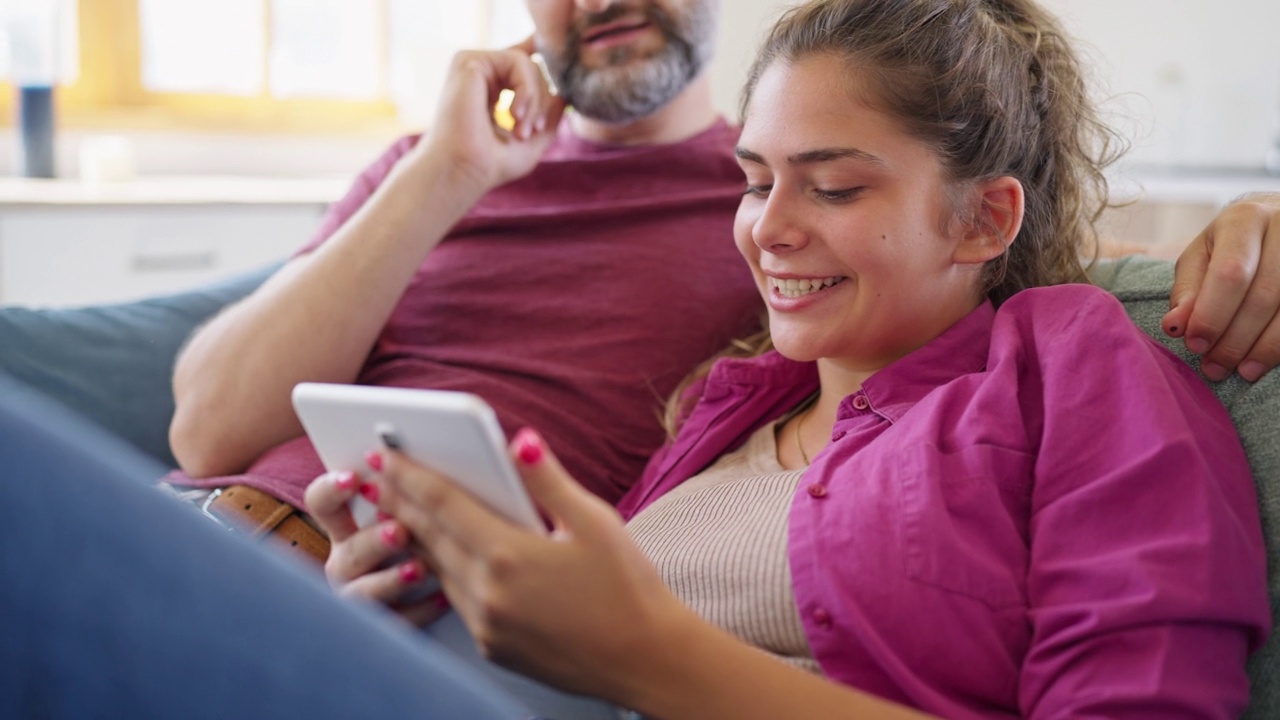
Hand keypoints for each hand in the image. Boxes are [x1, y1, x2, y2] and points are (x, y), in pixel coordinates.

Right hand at [303, 470, 447, 626]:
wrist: (455, 590)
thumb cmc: (430, 534)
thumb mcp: (422, 509)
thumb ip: (418, 490)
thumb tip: (445, 465)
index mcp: (348, 527)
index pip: (322, 502)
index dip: (331, 490)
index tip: (353, 478)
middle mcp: (347, 562)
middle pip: (347, 551)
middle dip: (372, 541)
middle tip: (400, 530)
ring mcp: (361, 597)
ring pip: (362, 593)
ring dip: (389, 580)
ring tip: (418, 570)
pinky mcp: (383, 628)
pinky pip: (395, 624)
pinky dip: (420, 611)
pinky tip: (444, 600)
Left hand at [369, 429, 692, 701]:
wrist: (647, 661)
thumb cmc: (629, 587)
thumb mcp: (595, 521)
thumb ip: (548, 480)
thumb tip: (519, 440)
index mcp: (509, 555)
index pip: (442, 504)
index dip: (409, 476)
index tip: (383, 454)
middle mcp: (487, 594)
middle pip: (428, 537)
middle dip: (399, 502)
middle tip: (374, 476)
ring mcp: (485, 626)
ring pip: (436, 570)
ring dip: (414, 537)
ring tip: (398, 510)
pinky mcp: (492, 649)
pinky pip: (455, 601)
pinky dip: (441, 572)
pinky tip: (439, 555)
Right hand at [412, 36, 567, 195]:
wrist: (464, 171)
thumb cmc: (490, 166)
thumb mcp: (530, 143)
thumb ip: (548, 119)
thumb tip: (564, 96)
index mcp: (487, 91)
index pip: (515, 65)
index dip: (533, 54)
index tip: (545, 54)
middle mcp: (478, 76)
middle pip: (531, 69)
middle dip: (541, 102)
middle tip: (532, 132)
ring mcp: (472, 66)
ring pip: (527, 63)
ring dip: (535, 100)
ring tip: (523, 130)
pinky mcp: (469, 61)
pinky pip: (517, 60)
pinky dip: (526, 89)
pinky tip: (514, 114)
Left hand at [1164, 193, 1279, 381]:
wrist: (1279, 224)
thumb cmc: (1231, 246)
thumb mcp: (1201, 258)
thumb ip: (1187, 291)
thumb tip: (1174, 327)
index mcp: (1245, 219)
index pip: (1231, 273)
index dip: (1212, 315)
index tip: (1195, 345)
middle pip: (1264, 296)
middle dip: (1235, 339)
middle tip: (1214, 367)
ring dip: (1264, 349)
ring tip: (1240, 371)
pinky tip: (1264, 361)